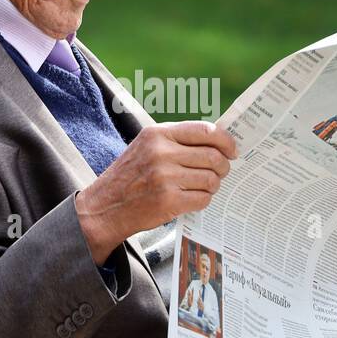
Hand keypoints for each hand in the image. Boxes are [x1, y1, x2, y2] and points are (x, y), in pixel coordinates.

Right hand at [76, 121, 238, 264]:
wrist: (104, 207)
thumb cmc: (130, 176)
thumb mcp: (147, 146)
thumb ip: (177, 140)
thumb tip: (217, 141)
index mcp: (158, 134)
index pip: (206, 130)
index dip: (226, 141)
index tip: (232, 150)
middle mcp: (161, 152)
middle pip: (213, 156)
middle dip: (223, 166)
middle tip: (220, 172)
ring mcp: (165, 177)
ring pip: (211, 179)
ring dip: (212, 185)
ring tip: (202, 187)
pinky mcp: (168, 201)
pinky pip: (203, 198)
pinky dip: (203, 200)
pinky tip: (192, 199)